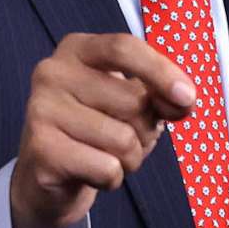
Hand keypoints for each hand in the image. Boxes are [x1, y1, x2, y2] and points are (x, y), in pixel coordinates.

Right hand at [8, 32, 197, 227]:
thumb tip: (183, 100)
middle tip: (123, 138)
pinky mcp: (40, 150)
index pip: (123, 48)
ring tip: (105, 156)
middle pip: (132, 100)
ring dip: (129, 159)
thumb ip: (160, 95)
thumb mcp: (132, 102)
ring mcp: (40, 110)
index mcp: (77, 50)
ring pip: (122, 139)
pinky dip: (111, 179)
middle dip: (145, 131)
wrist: (47, 173)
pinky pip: (106, 168)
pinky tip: (89, 172)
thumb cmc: (96, 129)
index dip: (161, 71)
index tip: (188, 97)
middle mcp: (52, 73)